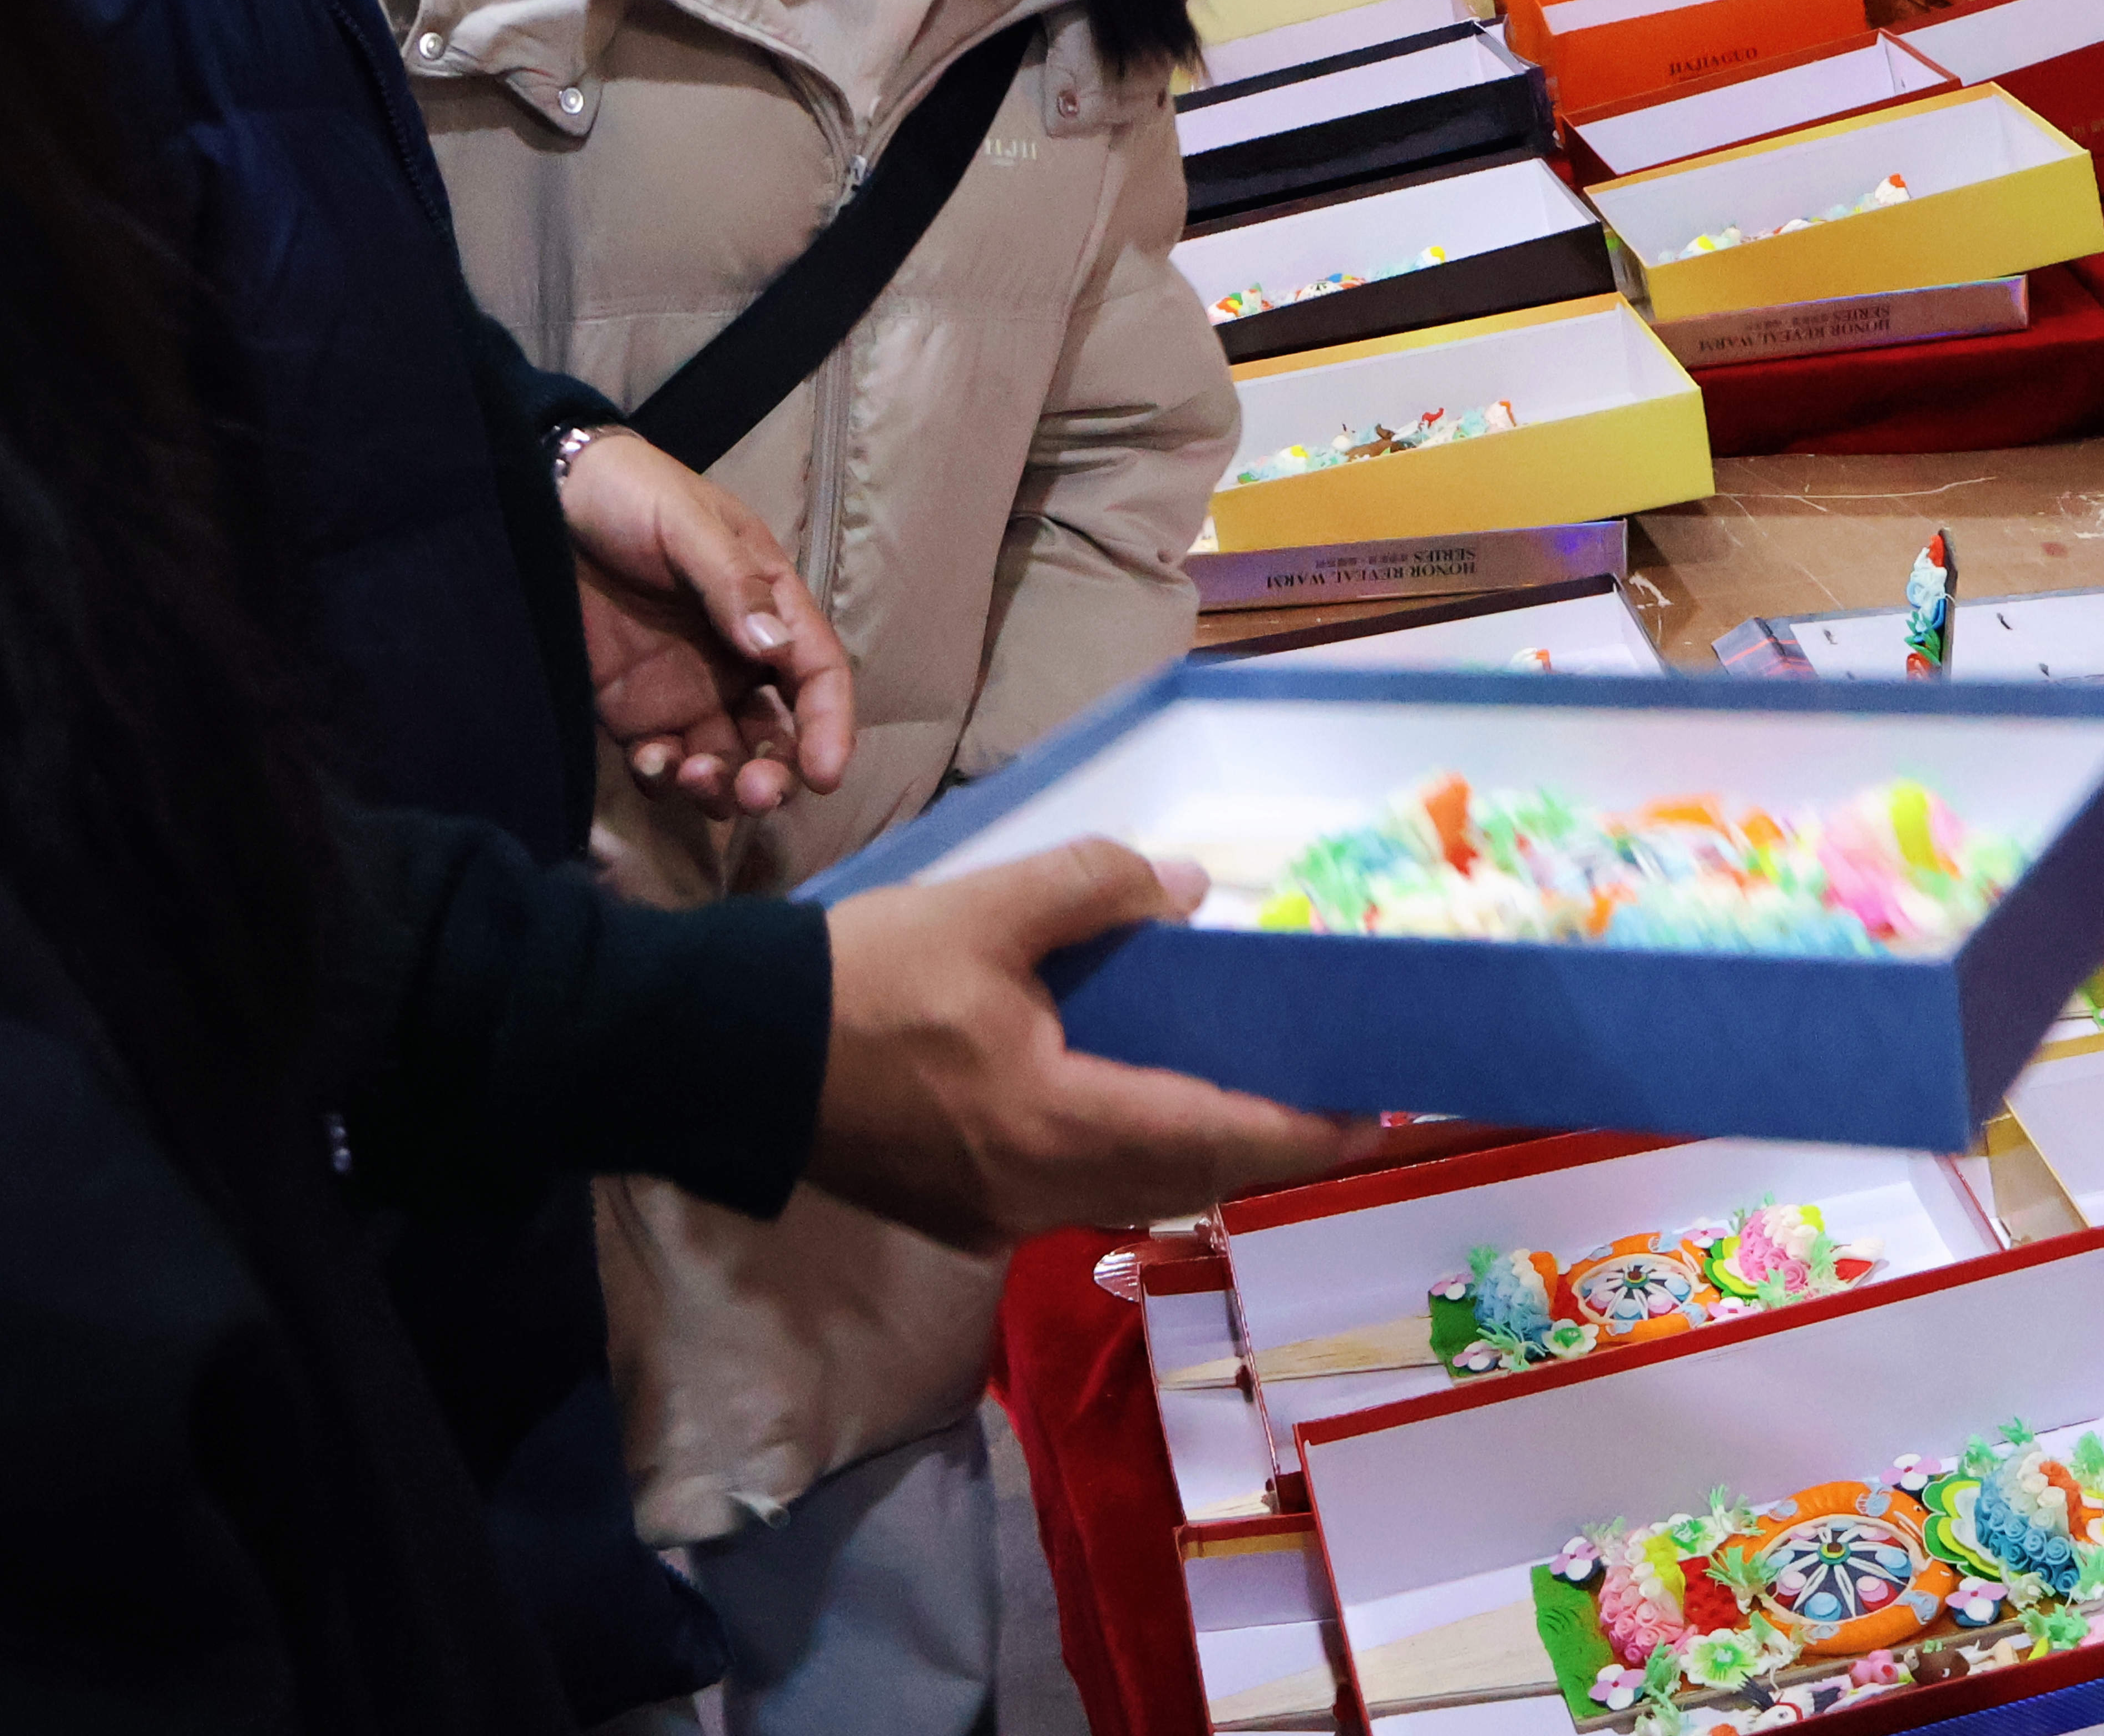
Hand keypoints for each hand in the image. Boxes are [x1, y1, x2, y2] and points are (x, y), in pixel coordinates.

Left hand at [558, 431, 852, 820]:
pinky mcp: (632, 711)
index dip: (829, 725)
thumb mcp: (686, 521)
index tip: (825, 775)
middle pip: (778, 734)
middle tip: (756, 794)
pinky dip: (666, 778)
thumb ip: (731, 581)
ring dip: (722, 786)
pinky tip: (650, 763)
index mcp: (768, 604)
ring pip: (725, 761)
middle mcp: (736, 658)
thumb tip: (773, 649)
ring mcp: (685, 689)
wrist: (540, 496)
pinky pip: (663, 763)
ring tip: (694, 774)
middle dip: (777, 775)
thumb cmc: (630, 494)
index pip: (816, 672)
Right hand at [810, 838, 1385, 1251]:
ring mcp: (999, 1214)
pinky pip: (1079, 1189)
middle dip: (1263, 1144)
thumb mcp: (982, 908)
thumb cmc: (862, 981)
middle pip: (1188, 1178)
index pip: (1219, 1139)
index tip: (1373, 1113)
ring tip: (1245, 1096)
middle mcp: (1044, 1193)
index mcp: (1061, 1126)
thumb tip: (1185, 890)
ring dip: (1198, 1151)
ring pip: (1135, 1189)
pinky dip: (1132, 1153)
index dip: (1303, 1129)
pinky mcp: (962, 1210)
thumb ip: (1093, 889)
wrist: (730, 1053)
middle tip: (1324, 1099)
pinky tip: (1137, 1104)